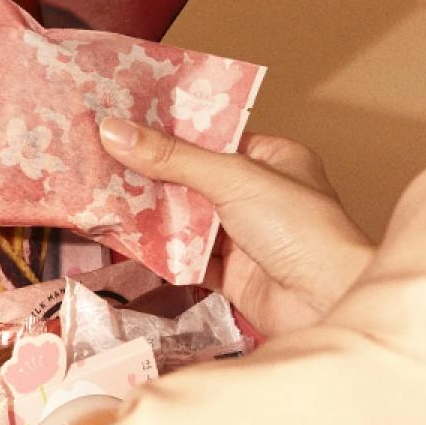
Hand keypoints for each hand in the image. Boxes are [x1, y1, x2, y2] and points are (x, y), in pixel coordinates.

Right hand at [98, 119, 373, 336]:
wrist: (326, 303)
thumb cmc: (300, 229)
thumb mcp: (233, 178)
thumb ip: (172, 158)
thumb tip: (115, 131)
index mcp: (274, 159)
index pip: (214, 137)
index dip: (171, 131)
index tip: (126, 121)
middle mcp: (260, 195)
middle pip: (194, 179)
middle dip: (152, 174)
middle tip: (100, 157)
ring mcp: (245, 237)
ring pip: (187, 220)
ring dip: (150, 213)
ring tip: (99, 192)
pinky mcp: (232, 275)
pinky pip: (186, 258)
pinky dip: (159, 252)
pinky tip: (123, 238)